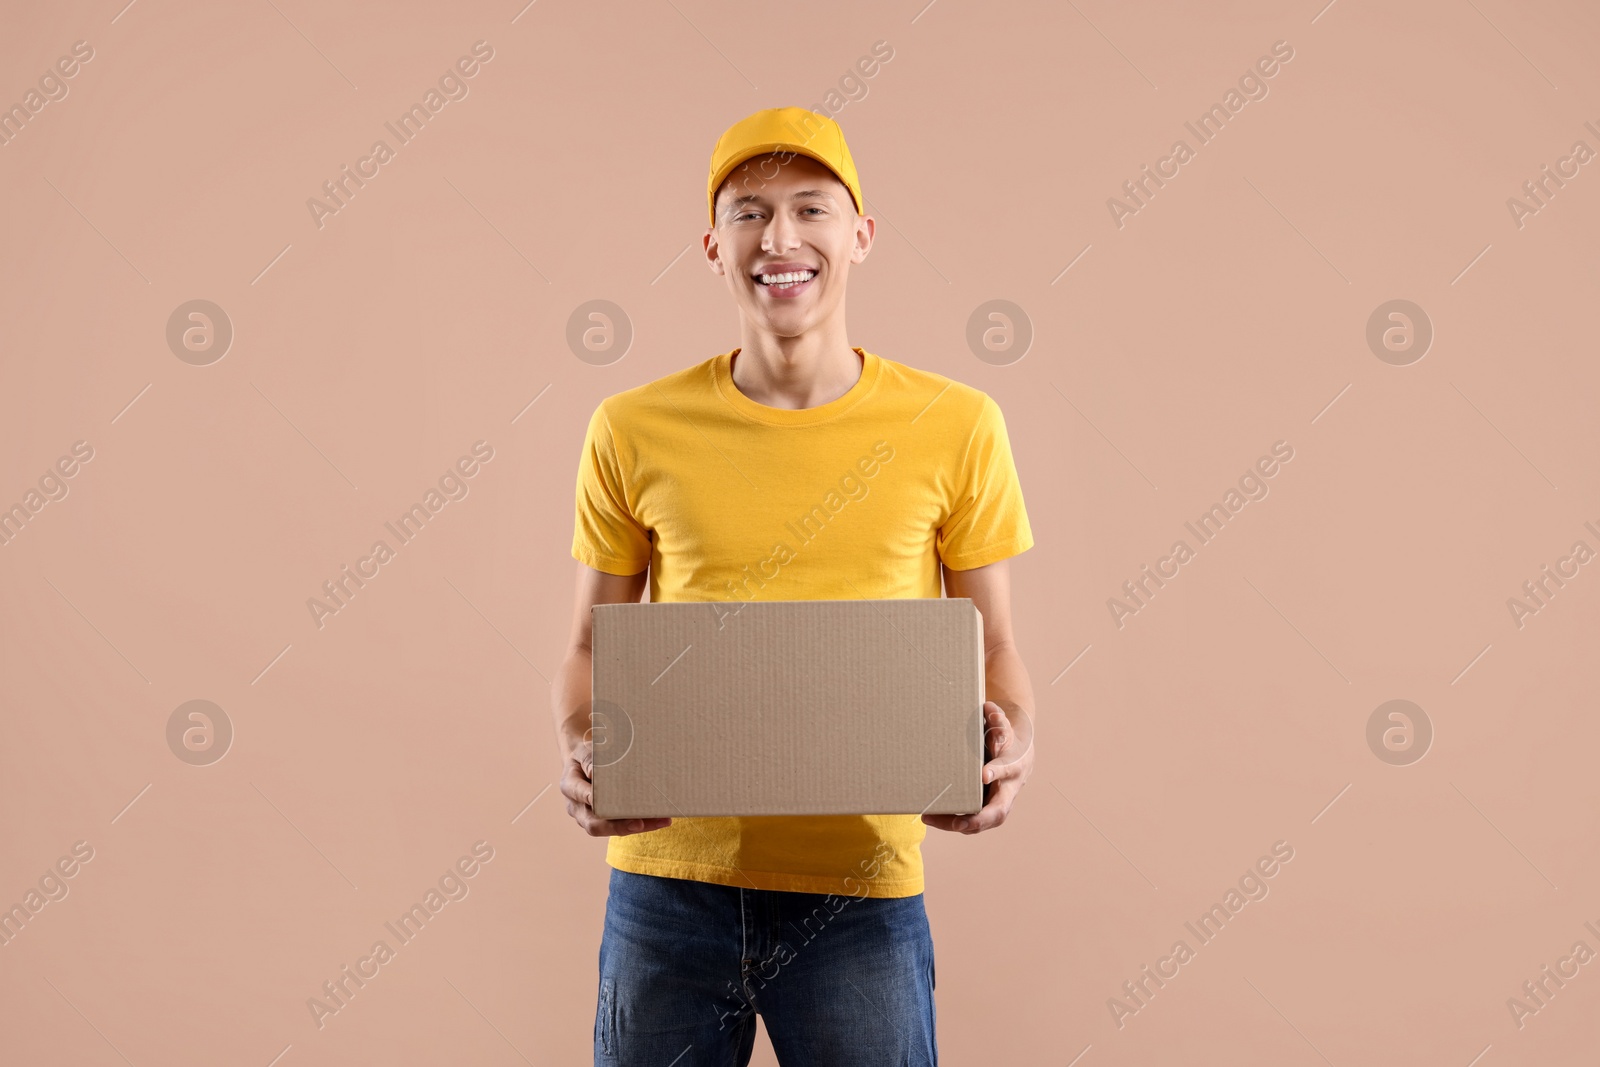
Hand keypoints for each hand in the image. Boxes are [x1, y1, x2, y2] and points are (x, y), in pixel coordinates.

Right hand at [560, 736, 672, 836]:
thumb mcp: (586, 751)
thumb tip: (595, 772)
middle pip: (594, 823)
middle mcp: (577, 807)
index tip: (611, 800)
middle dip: (618, 826)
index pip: (580, 795)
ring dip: (636, 827)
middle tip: (638, 823)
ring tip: (659, 821)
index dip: (594, 800)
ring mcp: (590, 817)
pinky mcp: (606, 821)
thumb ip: (590, 760)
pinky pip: (623, 826)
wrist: (584, 763)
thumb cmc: (587, 755)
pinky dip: (643, 824)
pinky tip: (661, 819)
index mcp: (570, 786)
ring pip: (610, 829)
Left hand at [922, 700, 1032, 834]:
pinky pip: (972, 822)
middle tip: (958, 823)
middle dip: (978, 819)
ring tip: (930, 818)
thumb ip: (997, 720)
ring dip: (958, 824)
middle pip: (998, 811)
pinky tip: (931, 817)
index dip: (997, 771)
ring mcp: (998, 803)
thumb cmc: (1007, 740)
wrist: (1019, 757)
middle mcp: (1008, 790)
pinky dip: (952, 822)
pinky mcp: (987, 810)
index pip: (1008, 768)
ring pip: (982, 822)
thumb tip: (989, 709)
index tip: (983, 774)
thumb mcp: (1004, 727)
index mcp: (1014, 765)